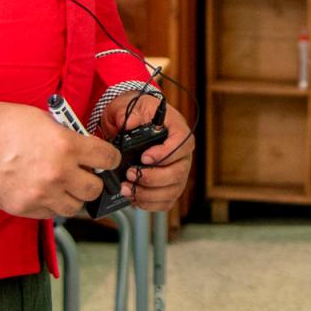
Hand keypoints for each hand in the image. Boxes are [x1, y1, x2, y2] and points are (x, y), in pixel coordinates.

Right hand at [0, 86, 120, 219]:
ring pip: (74, 207)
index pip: (107, 159)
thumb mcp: (45, 120)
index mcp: (66, 146)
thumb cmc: (2, 124)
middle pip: (94, 189)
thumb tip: (85, 148)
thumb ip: (69, 137)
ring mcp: (40, 194)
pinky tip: (44, 191)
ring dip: (73, 196)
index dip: (110, 158)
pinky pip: (50, 213)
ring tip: (63, 184)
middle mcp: (57, 173)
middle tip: (85, 173)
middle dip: (93, 180)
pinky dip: (52, 204)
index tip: (107, 159)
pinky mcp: (23, 208)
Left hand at [100, 90, 193, 213]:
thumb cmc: (139, 115)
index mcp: (177, 130)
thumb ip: (130, 114)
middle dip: (153, 177)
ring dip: (148, 194)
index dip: (166, 154)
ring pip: (173, 189)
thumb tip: (128, 123)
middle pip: (179, 171)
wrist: (134, 123)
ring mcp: (178, 171)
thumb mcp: (133, 107)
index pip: (183, 143)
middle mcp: (182, 153)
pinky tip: (134, 197)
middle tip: (131, 174)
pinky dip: (149, 204)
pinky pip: (166, 201)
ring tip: (127, 189)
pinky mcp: (170, 186)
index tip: (144, 157)